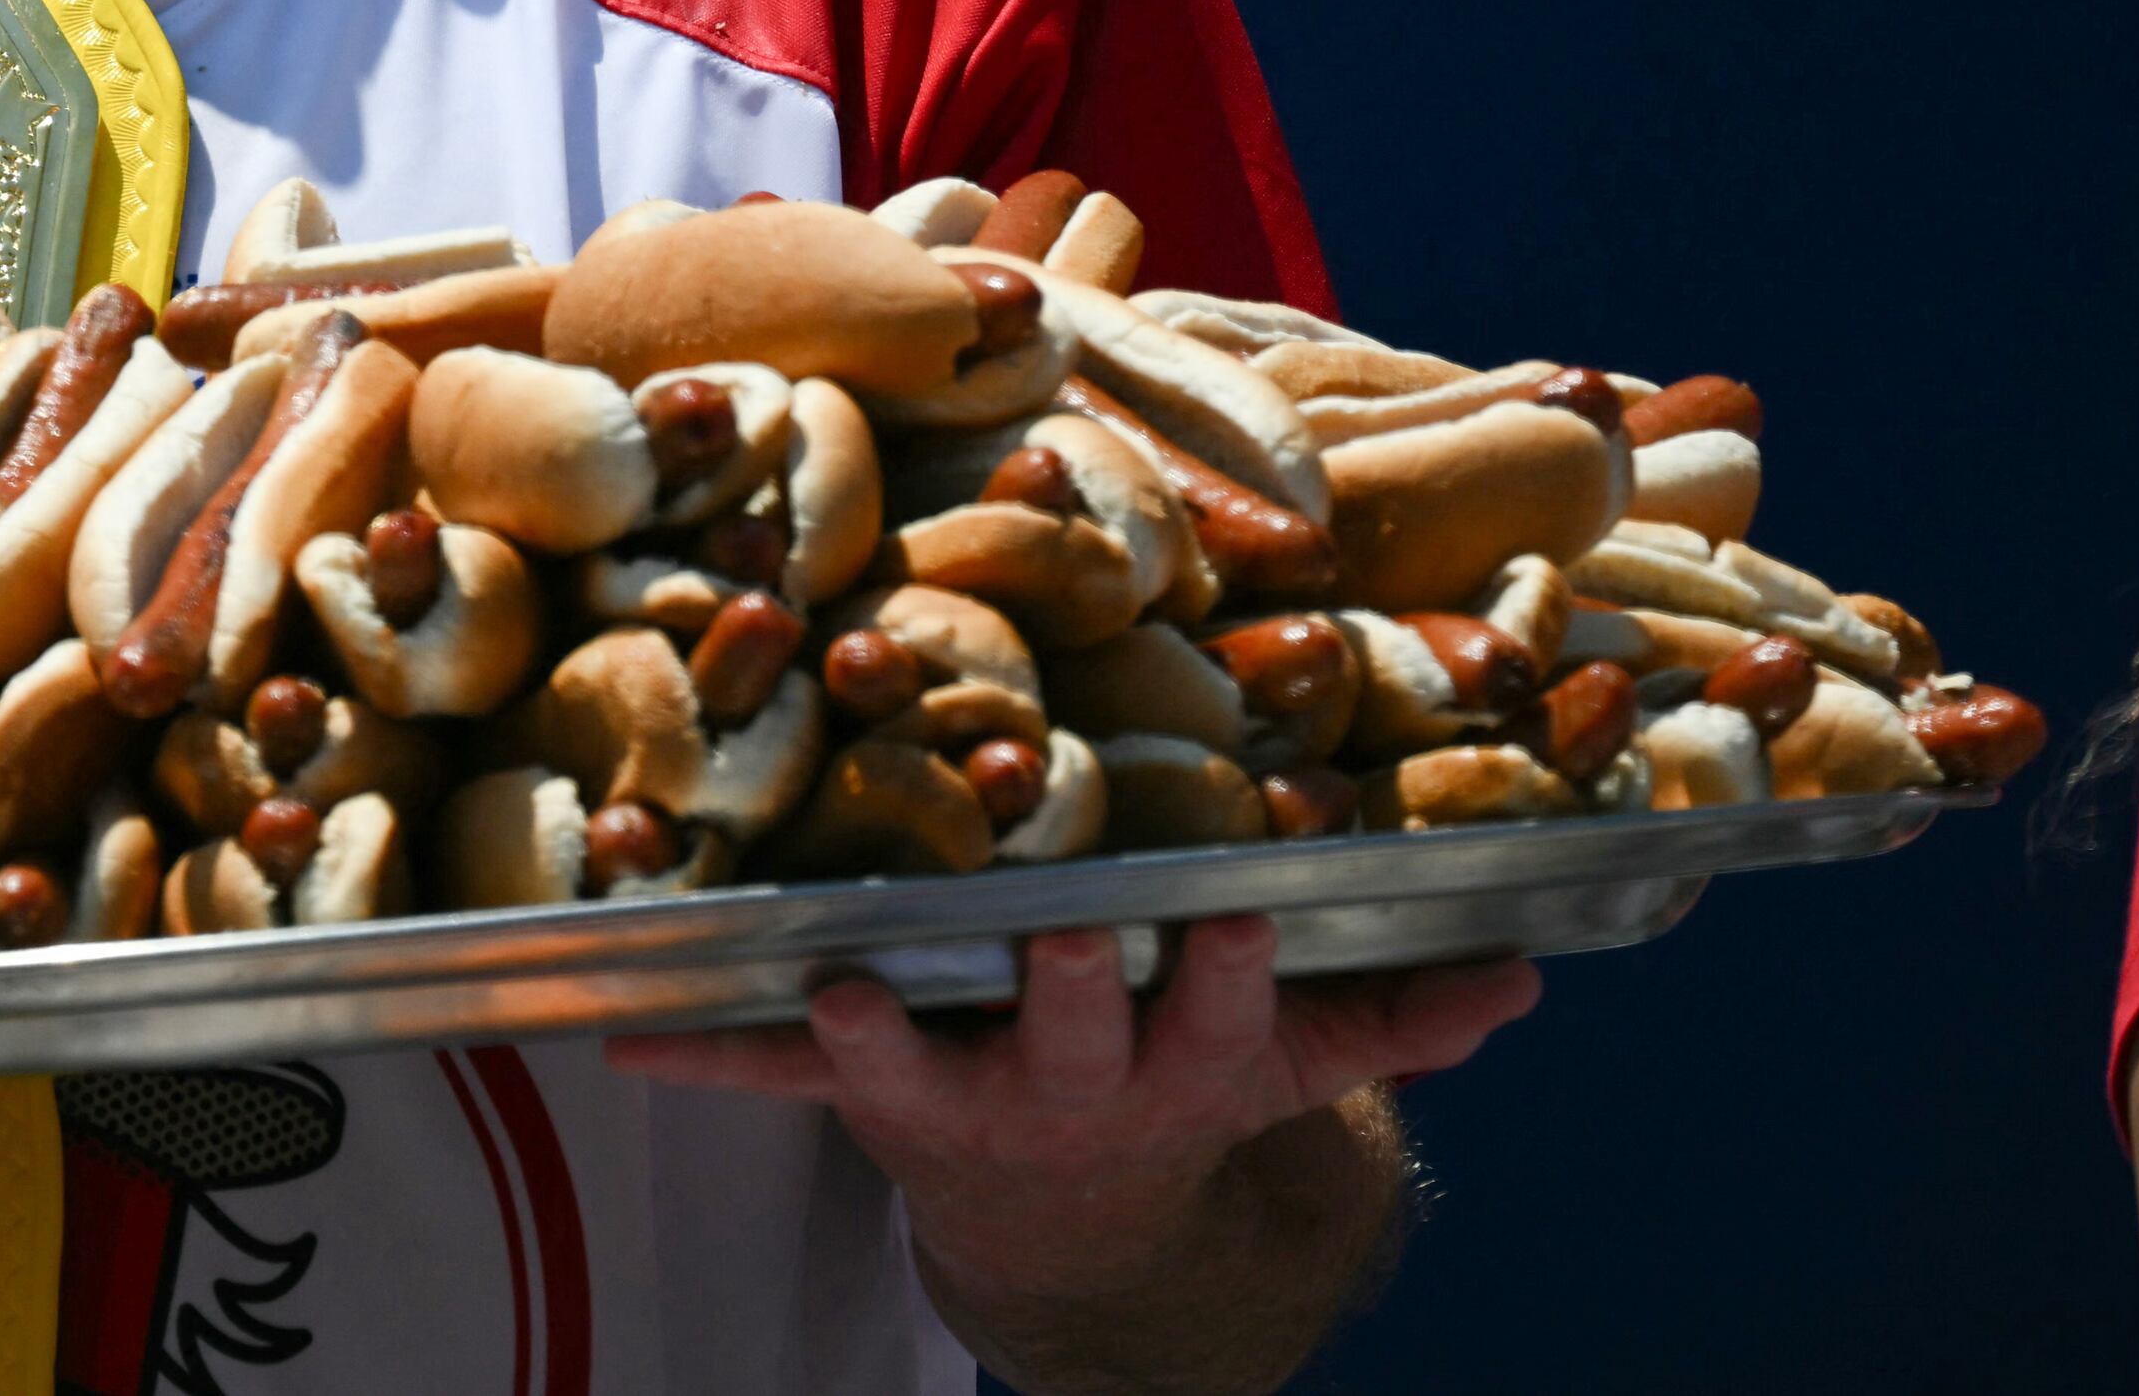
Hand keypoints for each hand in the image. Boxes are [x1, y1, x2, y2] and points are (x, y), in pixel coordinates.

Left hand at [613, 920, 1536, 1389]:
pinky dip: (701, 1049)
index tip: (1232, 918)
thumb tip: (1524, 970)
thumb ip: (1399, 1012)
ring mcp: (957, 1093)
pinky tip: (615, 1030)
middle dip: (1076, 993)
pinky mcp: (857, 1090)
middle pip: (1080, 1038)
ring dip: (878, 1038)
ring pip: (915, 1069)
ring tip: (841, 989)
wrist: (1064, 1220)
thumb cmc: (1176, 1078)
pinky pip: (774, 1070)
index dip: (1225, 974)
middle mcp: (1069, 1084)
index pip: (1221, 1012)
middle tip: (1066, 937)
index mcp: (1179, 1062)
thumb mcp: (1285, 1061)